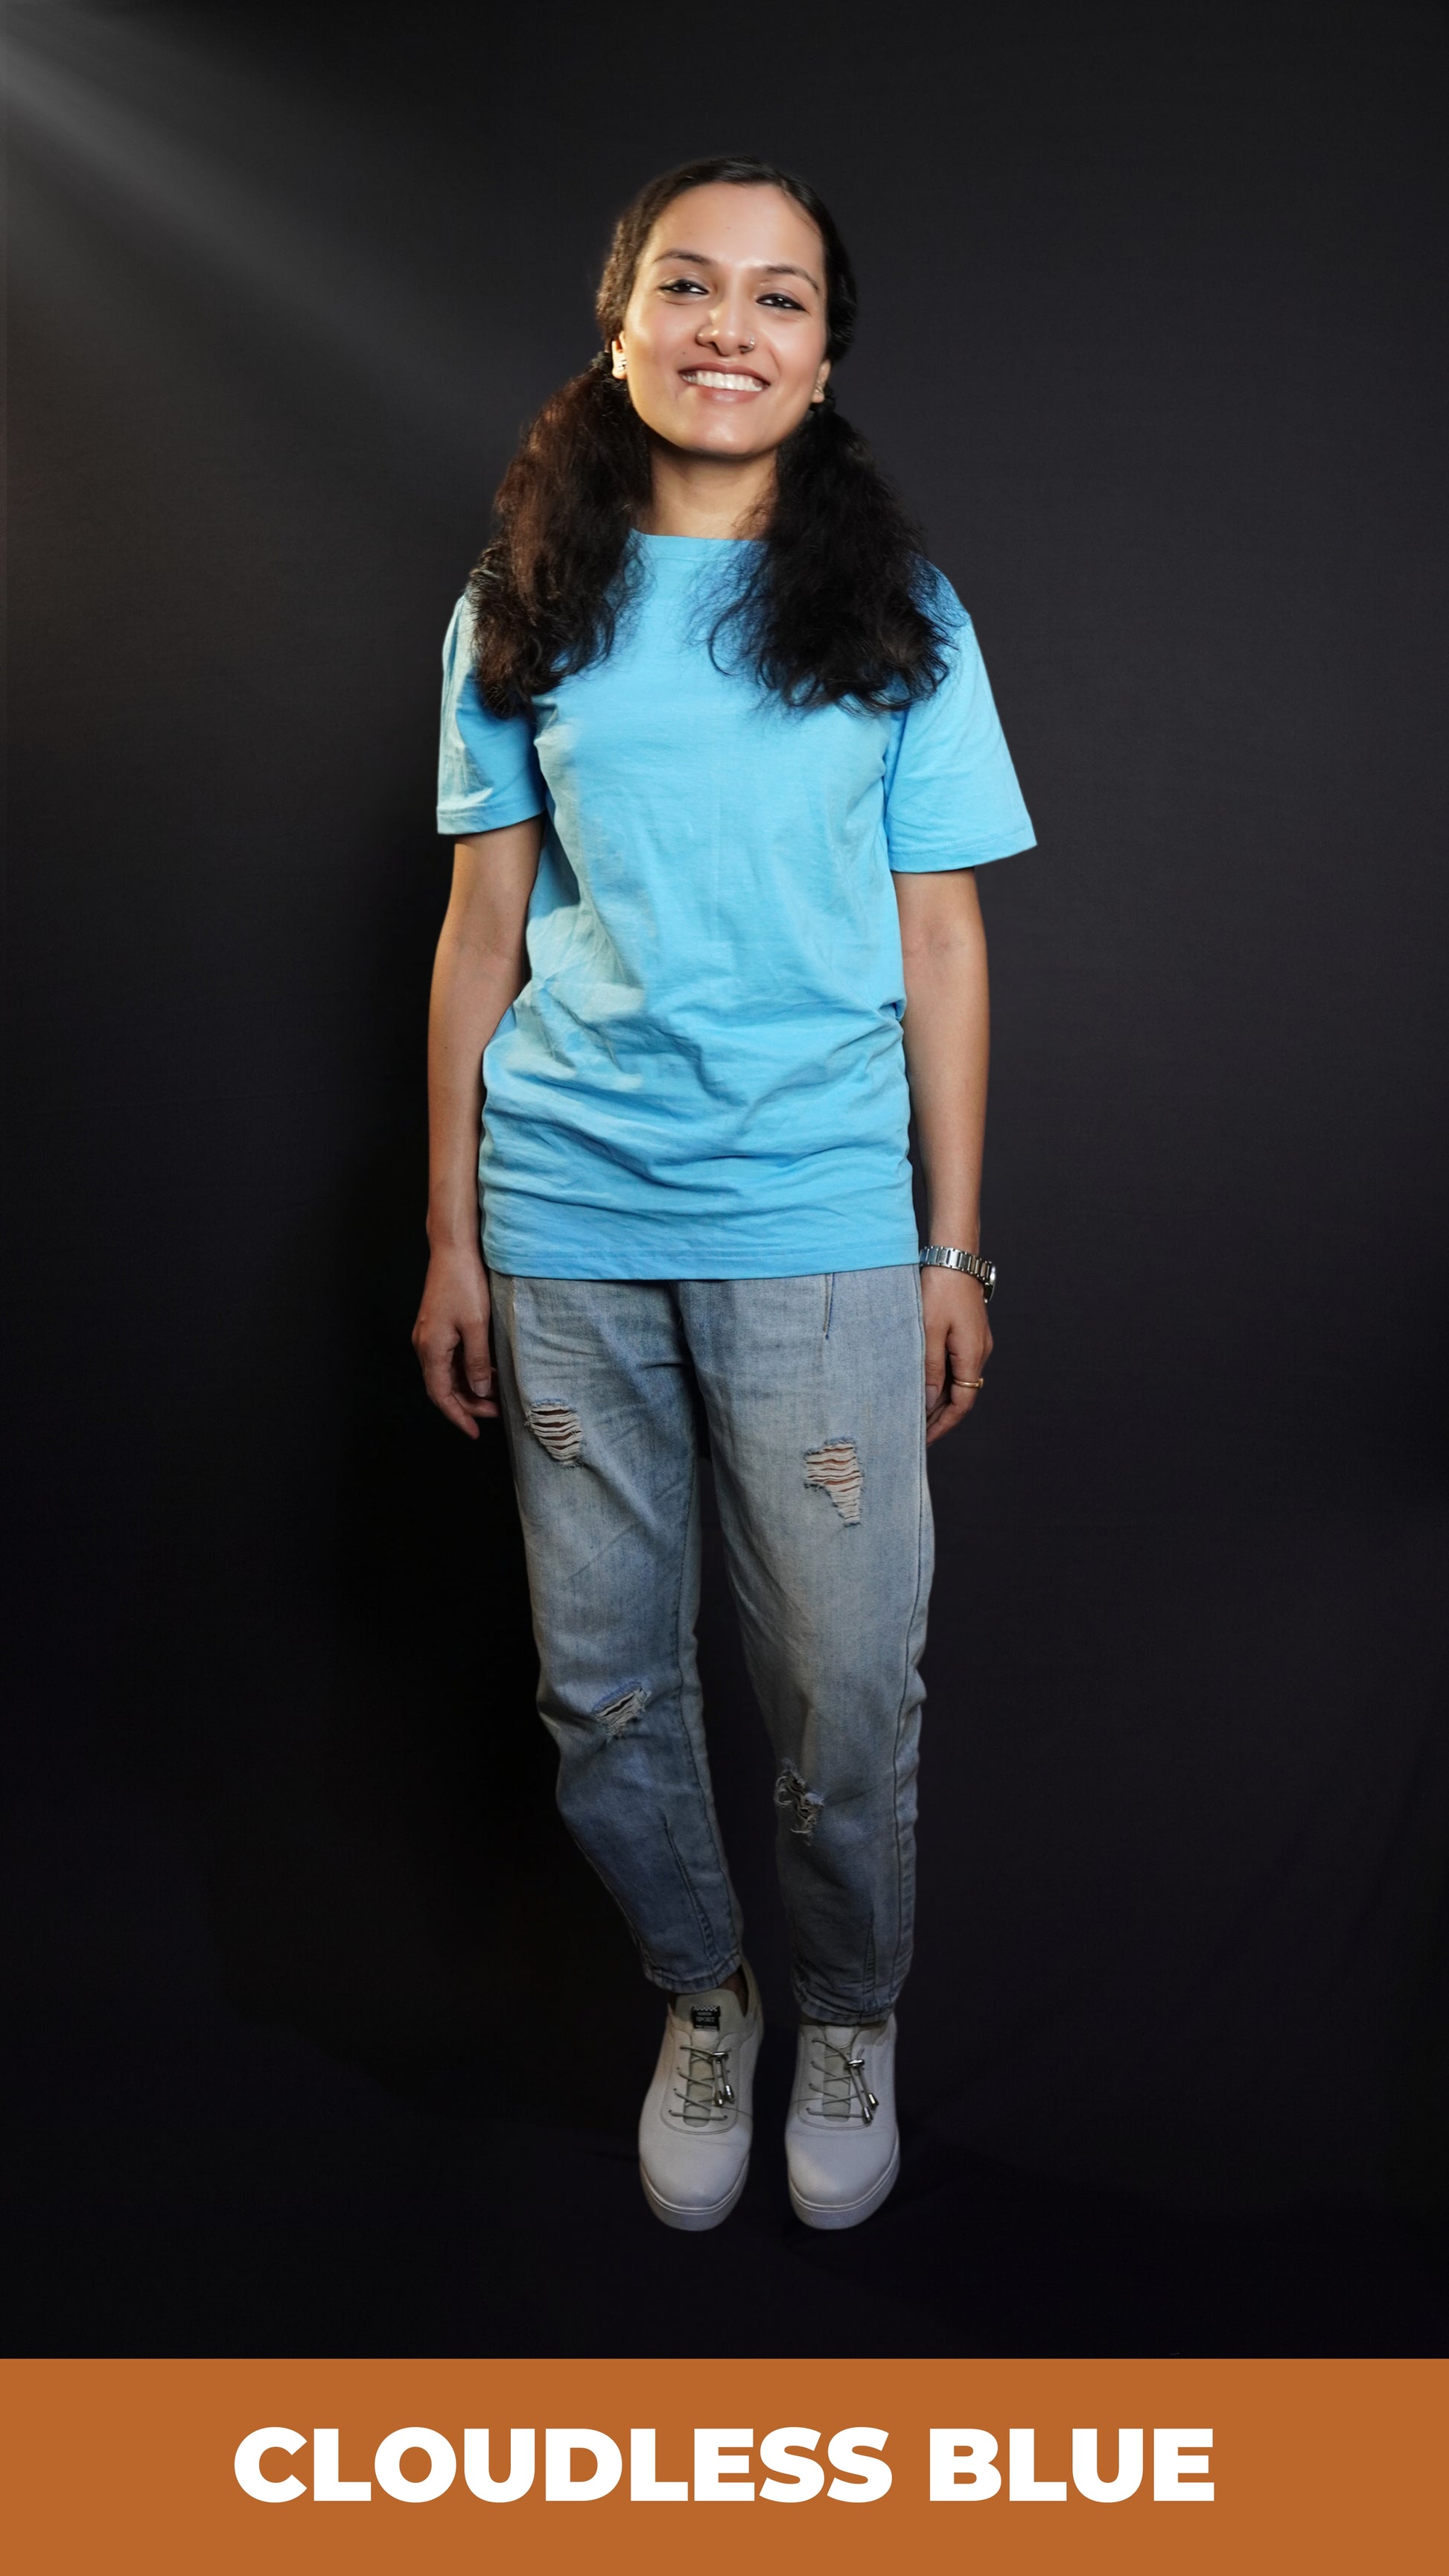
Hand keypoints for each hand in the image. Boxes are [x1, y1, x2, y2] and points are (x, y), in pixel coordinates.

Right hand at [412, 1246, 497, 1437]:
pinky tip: (487, 1370)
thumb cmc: (464, 1282)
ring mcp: (430, 1335)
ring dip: (469, 1387)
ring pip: (448, 1373)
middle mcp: (425, 1345)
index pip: (441, 1395)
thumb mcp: (476, 1326)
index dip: (458, 1416)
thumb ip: (477, 1362)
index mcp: (431, 1348)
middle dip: (468, 1404)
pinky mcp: (438, 1326)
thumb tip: (479, 1390)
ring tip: (495, 1394)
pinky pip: (450, 1358)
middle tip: (495, 1412)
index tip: (474, 1431)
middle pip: (443, 1387)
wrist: (454, 1250)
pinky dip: (467, 1370)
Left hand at [921, 1265, 991, 1445]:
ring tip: (915, 1412)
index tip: (923, 1440)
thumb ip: (929, 1369)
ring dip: (939, 1398)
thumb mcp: (928, 1332)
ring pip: (959, 1381)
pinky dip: (941, 1379)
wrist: (955, 1257)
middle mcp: (980, 1352)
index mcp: (972, 1355)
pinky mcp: (970, 1333)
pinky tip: (923, 1382)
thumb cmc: (939, 1289)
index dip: (942, 1424)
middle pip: (962, 1395)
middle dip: (939, 1416)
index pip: (961, 1403)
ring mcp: (977, 1342)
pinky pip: (957, 1365)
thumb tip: (927, 1403)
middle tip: (914, 1431)